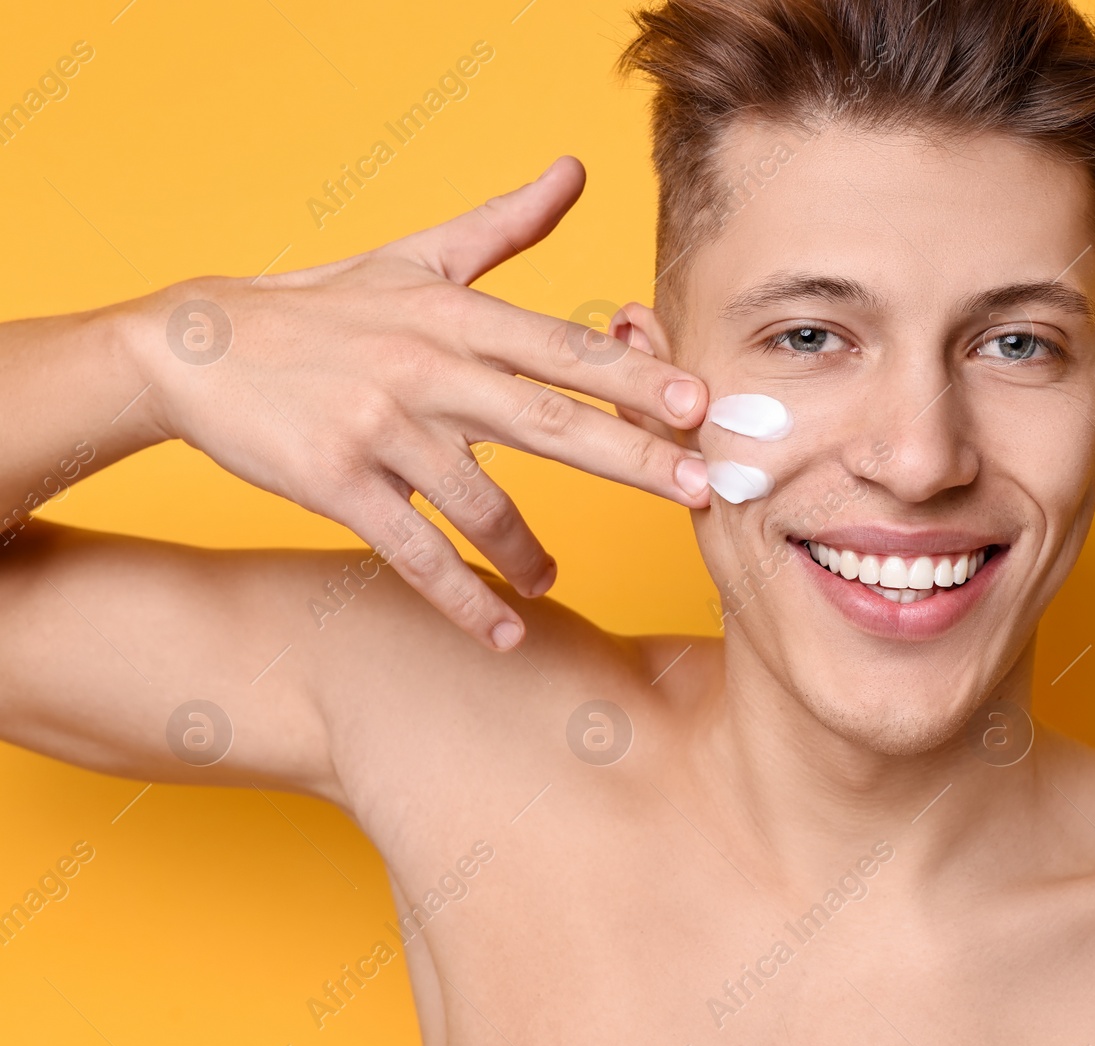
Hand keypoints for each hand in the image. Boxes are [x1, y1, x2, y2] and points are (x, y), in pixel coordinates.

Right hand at [125, 157, 708, 650]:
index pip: (561, 348)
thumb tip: (576, 168)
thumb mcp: (413, 255)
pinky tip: (504, 632)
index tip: (698, 405)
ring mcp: (380, 427)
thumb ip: (505, 223)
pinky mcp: (336, 482)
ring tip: (554, 581)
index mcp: (454, 314)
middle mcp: (426, 366)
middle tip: (701, 490)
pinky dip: (464, 598)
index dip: (633, 377)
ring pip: (481, 503)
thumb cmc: (323, 305)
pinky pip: (416, 552)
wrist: (196, 347)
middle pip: (547, 419)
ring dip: (530, 553)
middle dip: (633, 457)